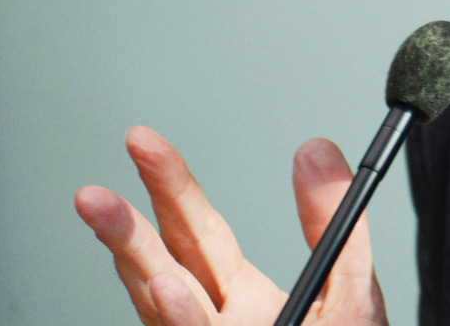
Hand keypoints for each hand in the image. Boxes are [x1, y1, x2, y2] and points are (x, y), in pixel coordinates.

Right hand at [74, 126, 387, 325]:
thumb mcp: (350, 284)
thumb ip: (333, 220)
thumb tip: (315, 149)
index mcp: (240, 297)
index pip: (194, 232)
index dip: (168, 185)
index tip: (143, 142)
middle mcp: (215, 324)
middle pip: (165, 262)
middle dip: (129, 220)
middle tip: (99, 180)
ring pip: (161, 303)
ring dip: (135, 262)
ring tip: (109, 214)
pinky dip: (179, 316)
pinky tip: (167, 288)